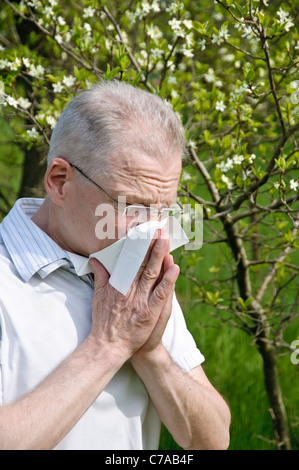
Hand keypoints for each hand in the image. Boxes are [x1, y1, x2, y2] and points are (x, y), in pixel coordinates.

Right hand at [88, 235, 179, 361]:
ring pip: (152, 274)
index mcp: (118, 284)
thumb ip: (100, 276)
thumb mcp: (98, 296)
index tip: (145, 231)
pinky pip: (161, 293)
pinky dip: (168, 280)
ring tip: (166, 240)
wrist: (108, 346)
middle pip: (142, 263)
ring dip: (159, 256)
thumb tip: (96, 260)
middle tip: (159, 229)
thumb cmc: (103, 321)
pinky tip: (175, 267)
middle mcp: (129, 289)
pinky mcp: (150, 312)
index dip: (139, 245)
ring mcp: (140, 300)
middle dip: (151, 246)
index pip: (130, 260)